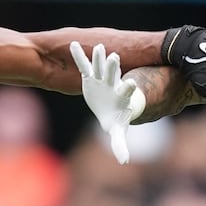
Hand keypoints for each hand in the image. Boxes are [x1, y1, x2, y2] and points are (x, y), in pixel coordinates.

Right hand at [70, 40, 144, 164]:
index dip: (129, 88)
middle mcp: (111, 85)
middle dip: (113, 67)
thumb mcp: (118, 132)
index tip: (132, 83)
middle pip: (113, 75)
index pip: (126, 91)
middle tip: (114, 57)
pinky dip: (78, 55)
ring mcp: (101, 79)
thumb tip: (124, 161)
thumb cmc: (116, 119)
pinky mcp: (90, 77)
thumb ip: (120, 144)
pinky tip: (73, 44)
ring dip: (98, 57)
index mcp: (120, 97)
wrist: (111, 107)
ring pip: (99, 66)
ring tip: (98, 47)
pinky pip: (83, 65)